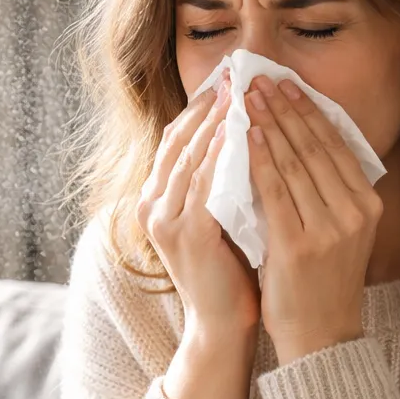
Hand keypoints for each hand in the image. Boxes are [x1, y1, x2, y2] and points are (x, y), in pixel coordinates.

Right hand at [137, 73, 261, 340]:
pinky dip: (222, 155)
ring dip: (216, 122)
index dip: (201, 107)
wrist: (222, 325)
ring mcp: (165, 220)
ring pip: (190, 157)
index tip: (228, 79)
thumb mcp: (219, 216)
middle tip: (237, 74)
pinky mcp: (187, 235)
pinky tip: (241, 134)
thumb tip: (247, 133)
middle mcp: (152, 206)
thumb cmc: (230, 271)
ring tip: (242, 93)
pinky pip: (205, 184)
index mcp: (157, 199)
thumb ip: (222, 181)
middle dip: (209, 106)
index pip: (176, 139)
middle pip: (179, 140)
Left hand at [246, 73, 382, 362]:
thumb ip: (329, 192)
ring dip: (269, 124)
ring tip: (247, 97)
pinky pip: (275, 192)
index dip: (309, 111)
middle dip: (285, 108)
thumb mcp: (339, 232)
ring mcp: (329, 229)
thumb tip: (302, 139)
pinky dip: (259, 159)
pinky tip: (246, 136)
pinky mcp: (299, 245)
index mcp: (368, 205)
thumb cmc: (321, 283)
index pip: (335, 146)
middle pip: (315, 147)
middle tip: (259, 78)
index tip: (286, 84)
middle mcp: (355, 212)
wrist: (320, 339)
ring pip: (294, 163)